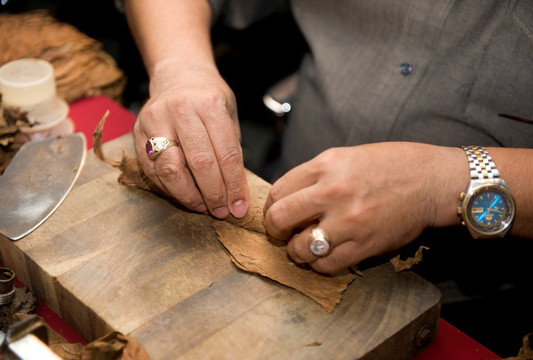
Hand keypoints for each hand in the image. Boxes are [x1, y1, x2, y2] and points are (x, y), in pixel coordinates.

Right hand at [133, 63, 248, 218]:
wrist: (178, 75)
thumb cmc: (208, 98)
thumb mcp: (229, 116)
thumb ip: (231, 150)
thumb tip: (236, 193)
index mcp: (210, 104)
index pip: (226, 154)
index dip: (234, 186)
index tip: (239, 206)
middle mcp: (181, 110)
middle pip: (199, 164)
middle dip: (213, 194)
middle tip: (222, 211)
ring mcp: (156, 120)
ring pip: (171, 170)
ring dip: (188, 196)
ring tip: (202, 206)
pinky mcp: (138, 132)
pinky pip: (153, 170)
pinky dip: (169, 188)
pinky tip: (183, 194)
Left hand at [263, 142, 465, 272]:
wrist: (429, 181)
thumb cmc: (388, 166)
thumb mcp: (344, 157)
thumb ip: (314, 176)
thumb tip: (289, 199)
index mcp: (325, 166)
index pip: (277, 192)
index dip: (271, 207)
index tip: (277, 213)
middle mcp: (332, 192)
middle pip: (279, 219)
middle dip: (275, 230)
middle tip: (284, 233)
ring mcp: (348, 221)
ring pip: (299, 248)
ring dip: (297, 251)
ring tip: (305, 246)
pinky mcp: (364, 245)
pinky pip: (326, 265)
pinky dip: (319, 264)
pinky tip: (325, 255)